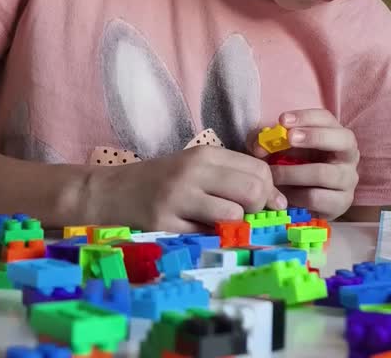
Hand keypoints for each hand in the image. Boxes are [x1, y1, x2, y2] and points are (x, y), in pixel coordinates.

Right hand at [87, 146, 286, 232]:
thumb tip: (278, 201)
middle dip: (257, 208)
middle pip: (251, 191)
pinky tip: (196, 229)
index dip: (269, 190)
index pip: (258, 170)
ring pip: (231, 215)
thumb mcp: (198, 168)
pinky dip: (208, 237)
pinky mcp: (163, 224)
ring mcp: (176, 198)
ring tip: (216, 221)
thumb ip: (236, 177)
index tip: (264, 202)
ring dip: (232, 225)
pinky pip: (204, 235)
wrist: (111, 192)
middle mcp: (192, 172)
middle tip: (245, 215)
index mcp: (205, 155)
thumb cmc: (163, 181)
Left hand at [248, 110, 359, 219]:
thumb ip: (267, 143)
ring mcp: (349, 180)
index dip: (306, 117)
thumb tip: (259, 146)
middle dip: (314, 136)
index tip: (283, 120)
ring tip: (273, 175)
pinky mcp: (341, 203)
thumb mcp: (282, 151)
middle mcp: (349, 155)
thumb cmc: (294, 169)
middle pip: (343, 139)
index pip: (327, 119)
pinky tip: (284, 195)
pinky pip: (316, 197)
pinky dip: (295, 195)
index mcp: (336, 135)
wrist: (304, 203)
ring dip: (293, 172)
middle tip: (289, 138)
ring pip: (324, 172)